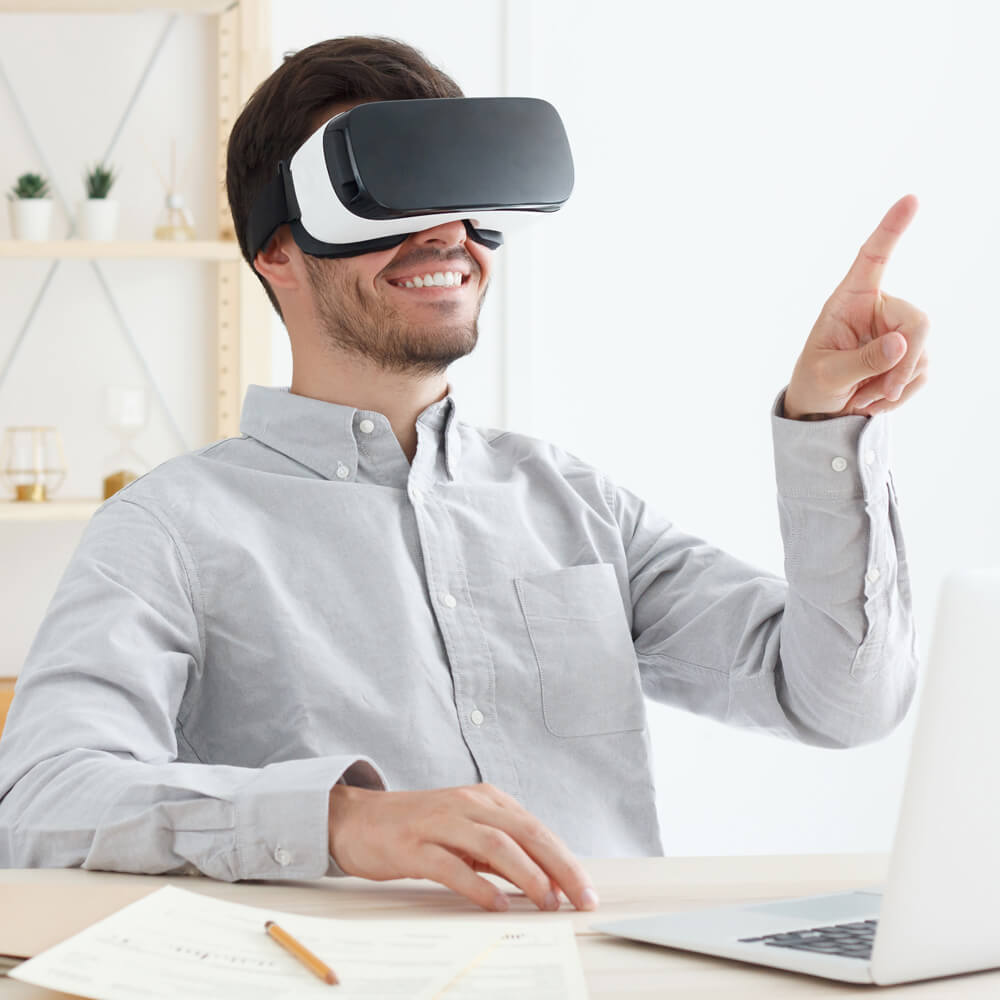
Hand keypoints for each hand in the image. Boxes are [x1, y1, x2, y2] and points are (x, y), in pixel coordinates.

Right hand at [328, 782, 598, 912]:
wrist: (357, 819)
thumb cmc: (416, 828)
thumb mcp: (464, 830)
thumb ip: (498, 850)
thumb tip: (543, 880)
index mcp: (484, 800)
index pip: (535, 828)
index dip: (564, 859)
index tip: (585, 889)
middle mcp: (467, 806)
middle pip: (524, 833)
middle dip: (559, 867)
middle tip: (581, 897)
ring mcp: (440, 824)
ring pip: (495, 845)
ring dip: (527, 875)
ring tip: (546, 901)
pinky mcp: (414, 846)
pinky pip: (452, 866)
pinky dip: (479, 887)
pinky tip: (497, 905)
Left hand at [783, 194, 929, 419]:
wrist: (820, 409)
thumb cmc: (814, 383)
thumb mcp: (827, 375)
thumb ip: (862, 361)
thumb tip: (902, 343)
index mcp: (849, 300)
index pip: (873, 258)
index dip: (891, 229)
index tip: (911, 199)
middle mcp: (877, 308)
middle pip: (918, 323)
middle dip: (905, 363)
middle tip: (882, 393)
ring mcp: (896, 330)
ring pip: (922, 352)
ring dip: (895, 384)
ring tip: (861, 395)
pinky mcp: (909, 352)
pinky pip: (922, 371)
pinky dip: (901, 392)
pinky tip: (874, 397)